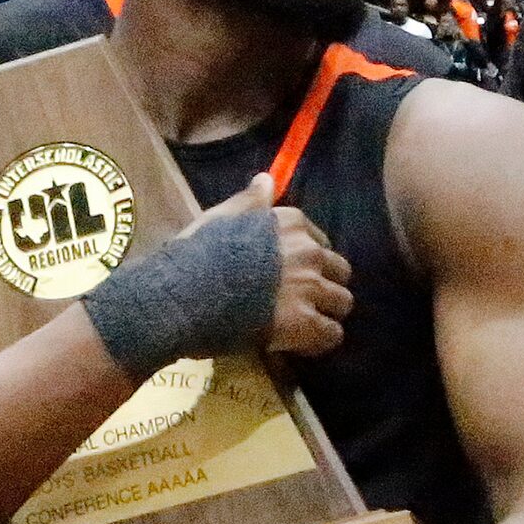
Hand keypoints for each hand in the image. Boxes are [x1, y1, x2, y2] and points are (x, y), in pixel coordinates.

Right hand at [190, 172, 351, 358]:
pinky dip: (320, 340)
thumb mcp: (219, 218)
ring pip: (342, 302)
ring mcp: (308, 287)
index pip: (320, 241)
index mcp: (290, 223)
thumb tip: (267, 180)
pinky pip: (332, 334)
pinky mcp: (304, 323)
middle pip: (339, 270)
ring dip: (327, 313)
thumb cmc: (194, 255)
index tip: (290, 274)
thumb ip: (250, 202)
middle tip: (303, 300)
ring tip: (305, 324)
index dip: (308, 261)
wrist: (181, 296)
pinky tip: (303, 343)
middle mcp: (307, 251)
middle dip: (325, 285)